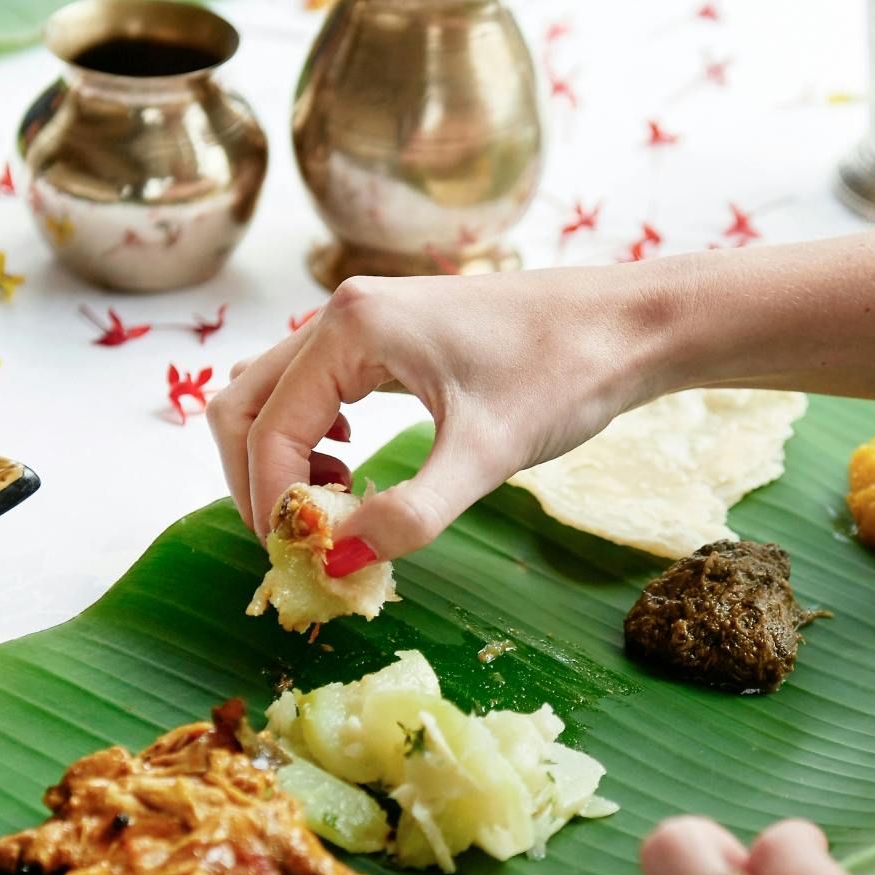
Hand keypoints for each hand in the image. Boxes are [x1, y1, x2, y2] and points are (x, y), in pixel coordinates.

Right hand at [206, 267, 674, 565]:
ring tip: (337, 508)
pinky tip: (359, 466)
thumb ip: (410, 513)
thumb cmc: (566, 374)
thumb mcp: (486, 456)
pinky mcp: (389, 335)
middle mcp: (343, 312)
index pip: (266, 429)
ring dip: (284, 459)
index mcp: (351, 327)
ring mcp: (364, 319)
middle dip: (258, 482)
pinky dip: (314, 436)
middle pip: (246, 405)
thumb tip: (338, 560)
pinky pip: (316, 388)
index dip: (271, 504)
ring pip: (276, 396)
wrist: (629, 326)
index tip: (300, 562)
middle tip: (301, 543)